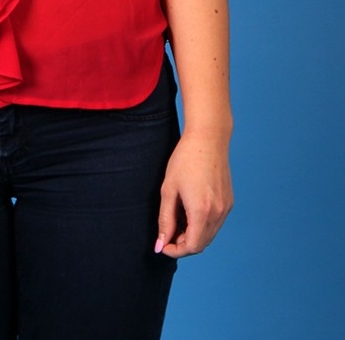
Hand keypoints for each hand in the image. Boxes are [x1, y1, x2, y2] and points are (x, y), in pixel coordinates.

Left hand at [154, 129, 232, 257]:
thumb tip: (160, 244)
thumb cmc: (185, 160)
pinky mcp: (228, 202)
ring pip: (209, 234)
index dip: (175, 250)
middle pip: (201, 243)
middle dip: (183, 244)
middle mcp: (217, 213)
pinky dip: (202, 225)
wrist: (208, 139)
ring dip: (193, 235)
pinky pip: (215, 223)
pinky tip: (190, 212)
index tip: (163, 244)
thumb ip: (165, 220)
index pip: (192, 247)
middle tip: (167, 232)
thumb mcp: (169, 189)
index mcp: (202, 211)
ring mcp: (225, 208)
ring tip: (177, 220)